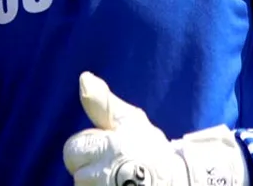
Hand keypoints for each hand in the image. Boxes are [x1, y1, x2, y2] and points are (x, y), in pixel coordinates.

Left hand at [63, 72, 247, 185]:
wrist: (181, 182)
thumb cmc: (152, 151)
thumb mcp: (131, 121)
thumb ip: (103, 103)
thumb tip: (84, 77)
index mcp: (106, 148)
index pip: (71, 150)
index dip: (89, 149)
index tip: (110, 151)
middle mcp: (103, 175)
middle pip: (77, 174)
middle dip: (91, 170)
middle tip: (118, 169)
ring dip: (98, 185)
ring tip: (124, 182)